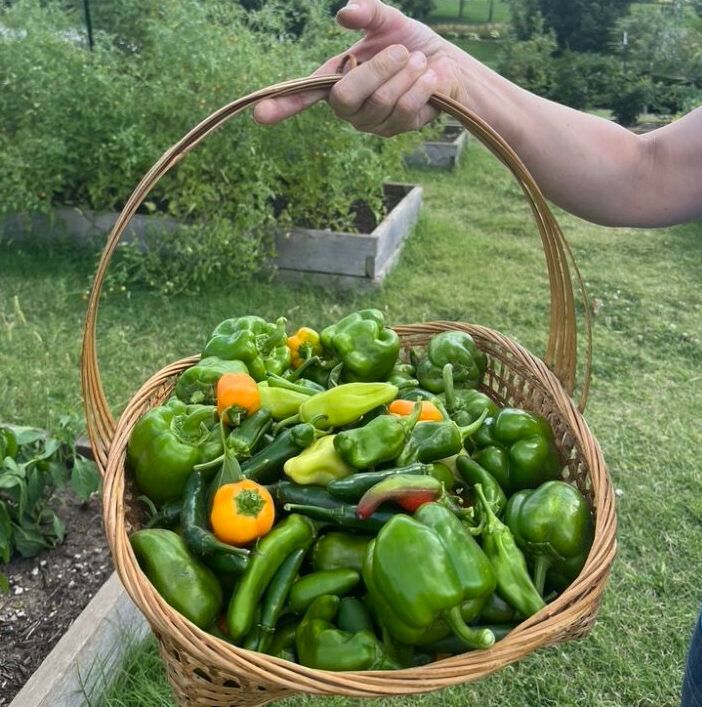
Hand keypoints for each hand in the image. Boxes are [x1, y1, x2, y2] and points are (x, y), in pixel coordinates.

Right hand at [253, 0, 464, 136]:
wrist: (448, 66)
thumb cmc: (413, 44)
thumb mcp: (389, 20)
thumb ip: (368, 12)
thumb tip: (344, 13)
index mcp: (337, 77)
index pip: (304, 94)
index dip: (283, 104)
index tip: (260, 114)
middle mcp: (349, 105)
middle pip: (344, 98)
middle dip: (376, 70)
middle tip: (400, 51)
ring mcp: (371, 121)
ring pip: (380, 101)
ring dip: (404, 74)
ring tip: (418, 62)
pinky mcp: (396, 129)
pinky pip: (403, 109)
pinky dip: (420, 86)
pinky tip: (429, 77)